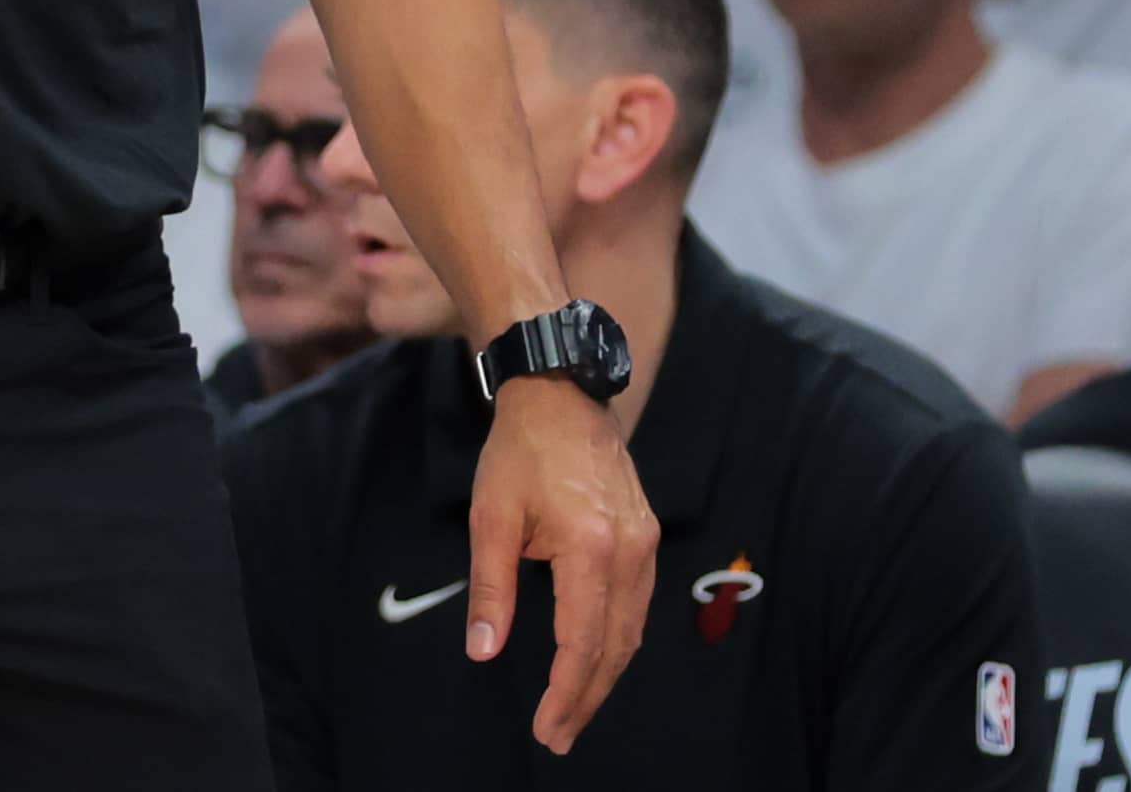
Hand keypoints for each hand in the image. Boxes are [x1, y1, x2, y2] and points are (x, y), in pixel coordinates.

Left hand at [466, 375, 655, 753]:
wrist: (560, 396)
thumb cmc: (518, 454)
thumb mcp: (491, 519)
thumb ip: (491, 589)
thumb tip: (484, 651)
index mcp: (591, 549)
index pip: (582, 643)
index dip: (565, 693)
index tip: (547, 727)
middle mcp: (630, 553)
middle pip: (615, 647)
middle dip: (587, 697)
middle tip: (559, 734)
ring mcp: (645, 545)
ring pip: (632, 631)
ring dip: (605, 675)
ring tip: (574, 709)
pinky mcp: (647, 537)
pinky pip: (638, 605)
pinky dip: (618, 641)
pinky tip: (596, 660)